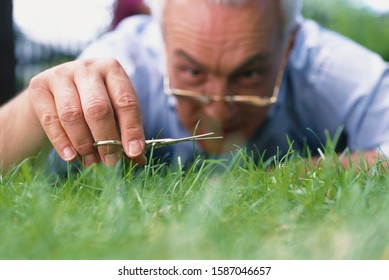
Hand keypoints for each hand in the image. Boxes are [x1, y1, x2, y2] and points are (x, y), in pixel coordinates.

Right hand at [28, 58, 145, 166]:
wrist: (56, 96)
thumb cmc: (93, 106)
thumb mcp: (114, 114)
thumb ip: (125, 134)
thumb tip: (138, 160)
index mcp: (113, 70)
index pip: (126, 102)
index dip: (131, 129)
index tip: (133, 153)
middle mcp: (88, 68)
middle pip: (98, 108)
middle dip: (106, 140)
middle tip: (111, 162)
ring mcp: (61, 74)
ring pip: (72, 115)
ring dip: (84, 144)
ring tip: (92, 162)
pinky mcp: (38, 85)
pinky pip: (51, 119)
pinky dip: (62, 142)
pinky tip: (71, 157)